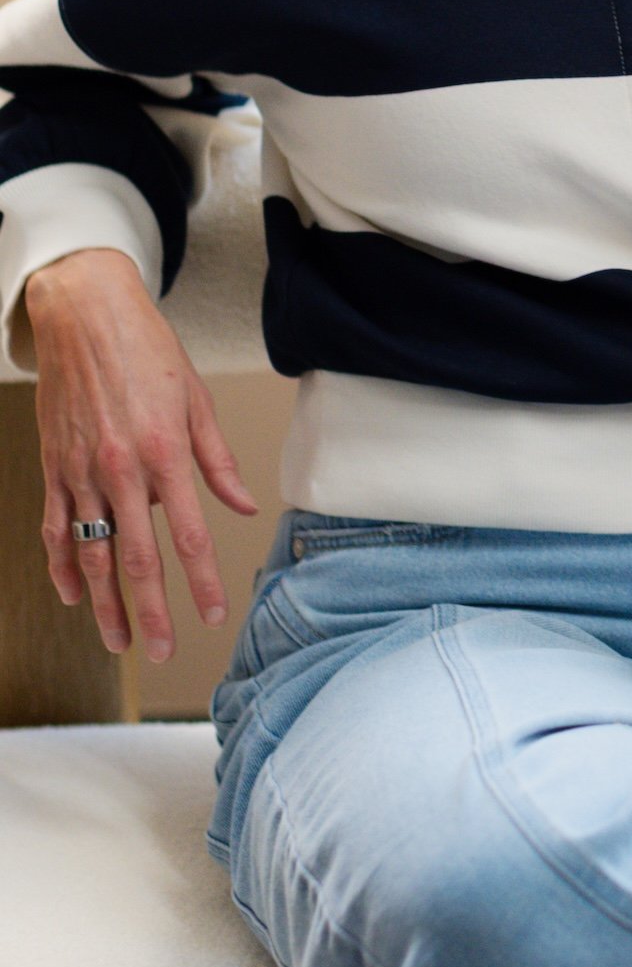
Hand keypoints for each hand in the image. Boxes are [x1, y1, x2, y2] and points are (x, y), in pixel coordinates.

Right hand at [26, 248, 256, 664]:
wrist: (84, 314)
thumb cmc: (148, 350)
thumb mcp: (196, 398)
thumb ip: (217, 461)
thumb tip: (243, 505)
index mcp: (164, 452)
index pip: (188, 534)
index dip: (201, 580)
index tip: (212, 616)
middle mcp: (120, 469)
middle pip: (136, 558)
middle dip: (151, 611)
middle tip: (162, 652)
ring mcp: (80, 472)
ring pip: (91, 553)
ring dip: (104, 603)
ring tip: (118, 640)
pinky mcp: (53, 467)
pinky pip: (54, 527)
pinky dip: (62, 564)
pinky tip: (72, 594)